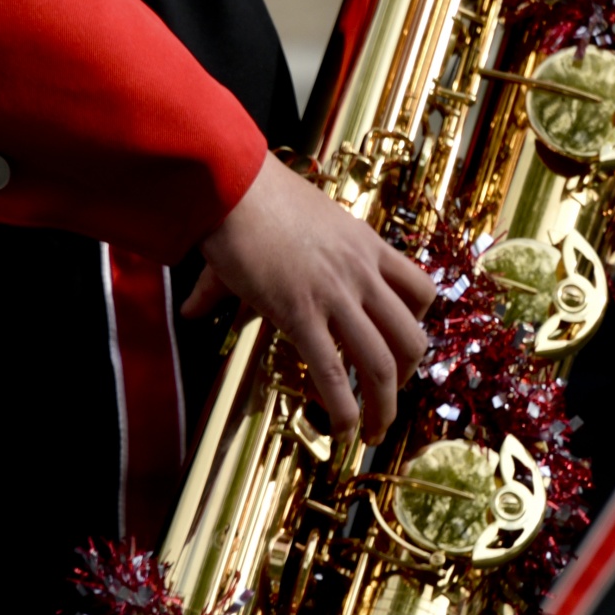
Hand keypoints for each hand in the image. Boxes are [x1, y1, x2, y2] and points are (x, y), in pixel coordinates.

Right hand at [183, 154, 436, 442]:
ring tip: (372, 432)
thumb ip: (260, 273)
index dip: (418, 324)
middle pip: (411, 336)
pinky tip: (341, 431)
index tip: (402, 344)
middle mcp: (362, 272)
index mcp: (367, 246)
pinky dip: (344, 409)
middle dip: (408, 377)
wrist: (231, 182)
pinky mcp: (300, 311)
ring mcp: (335, 293)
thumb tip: (194, 310)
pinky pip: (332, 370)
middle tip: (389, 398)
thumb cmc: (249, 200)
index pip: (420, 290)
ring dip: (384, 406)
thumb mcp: (272, 236)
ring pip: (381, 362)